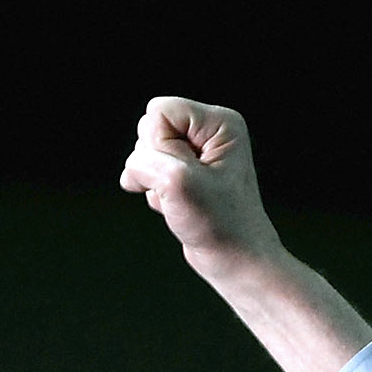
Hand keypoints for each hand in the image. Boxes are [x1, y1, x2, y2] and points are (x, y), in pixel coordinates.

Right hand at [120, 96, 283, 277]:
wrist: (236, 261)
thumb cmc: (221, 225)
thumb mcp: (179, 182)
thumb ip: (146, 159)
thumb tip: (134, 167)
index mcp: (220, 123)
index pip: (159, 110)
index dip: (160, 143)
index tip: (186, 172)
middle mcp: (209, 132)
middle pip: (149, 127)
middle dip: (155, 162)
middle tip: (184, 190)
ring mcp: (195, 152)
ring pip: (144, 150)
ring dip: (153, 180)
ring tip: (182, 201)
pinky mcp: (184, 171)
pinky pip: (147, 170)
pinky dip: (153, 191)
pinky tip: (175, 205)